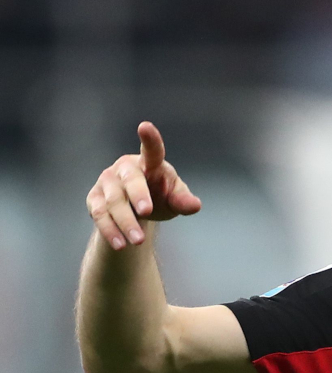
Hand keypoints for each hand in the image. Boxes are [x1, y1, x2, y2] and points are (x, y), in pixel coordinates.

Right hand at [86, 121, 201, 249]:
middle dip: (138, 195)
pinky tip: (121, 244)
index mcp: (149, 163)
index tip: (145, 127)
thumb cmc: (161, 195)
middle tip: (147, 212)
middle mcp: (125, 168)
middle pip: (130, 180)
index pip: (152, 150)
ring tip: (138, 241)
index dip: (150, 140)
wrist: (137, 208)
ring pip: (113, 201)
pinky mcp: (94, 199)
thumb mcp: (175, 198)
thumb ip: (183, 200)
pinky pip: (99, 214)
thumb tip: (195, 205)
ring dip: (125, 222)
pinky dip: (110, 230)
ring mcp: (107, 182)